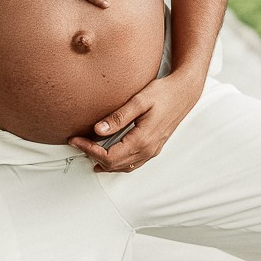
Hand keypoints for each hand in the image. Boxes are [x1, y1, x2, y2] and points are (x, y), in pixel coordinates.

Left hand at [69, 70, 202, 172]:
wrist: (184, 92)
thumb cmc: (164, 93)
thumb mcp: (139, 100)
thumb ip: (119, 117)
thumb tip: (98, 130)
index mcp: (142, 140)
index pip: (109, 155)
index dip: (89, 150)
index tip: (75, 140)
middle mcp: (148, 150)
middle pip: (114, 165)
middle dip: (93, 156)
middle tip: (78, 143)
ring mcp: (152, 151)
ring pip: (123, 167)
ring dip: (104, 163)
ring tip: (88, 152)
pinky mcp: (154, 148)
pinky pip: (133, 164)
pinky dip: (118, 163)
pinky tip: (109, 158)